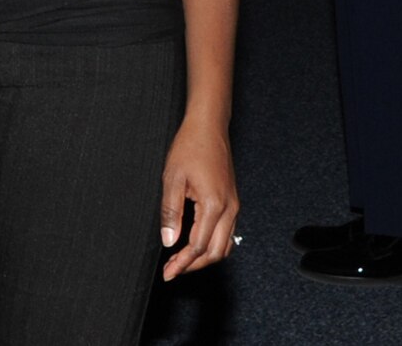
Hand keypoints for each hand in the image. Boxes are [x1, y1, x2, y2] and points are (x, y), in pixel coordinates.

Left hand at [159, 115, 239, 280]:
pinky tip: (194, 242)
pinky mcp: (232, 202)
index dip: (182, 263)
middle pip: (216, 252)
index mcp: (215, 205)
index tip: (168, 273)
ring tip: (181, 260)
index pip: (199, 246)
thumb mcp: (172, 179)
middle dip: (194, 265)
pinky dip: (212, 244)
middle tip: (172, 270)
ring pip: (224, 245)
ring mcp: (233, 206)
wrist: (208, 127)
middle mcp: (229, 209)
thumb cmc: (190, 147)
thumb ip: (170, 212)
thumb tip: (169, 241)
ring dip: (204, 257)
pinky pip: (226, 232)